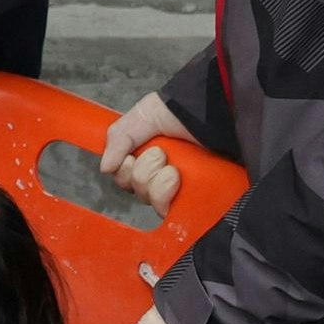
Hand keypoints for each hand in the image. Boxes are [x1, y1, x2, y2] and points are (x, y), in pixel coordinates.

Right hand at [97, 92, 189, 214]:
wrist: (218, 116)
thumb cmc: (183, 112)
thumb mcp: (145, 115)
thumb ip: (120, 137)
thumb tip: (105, 168)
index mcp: (146, 155)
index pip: (123, 177)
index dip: (123, 171)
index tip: (130, 158)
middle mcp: (161, 174)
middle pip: (135, 190)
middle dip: (143, 173)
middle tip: (161, 155)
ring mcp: (179, 188)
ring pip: (150, 201)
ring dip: (158, 184)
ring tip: (174, 170)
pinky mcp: (194, 198)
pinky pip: (169, 211)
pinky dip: (167, 198)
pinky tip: (177, 183)